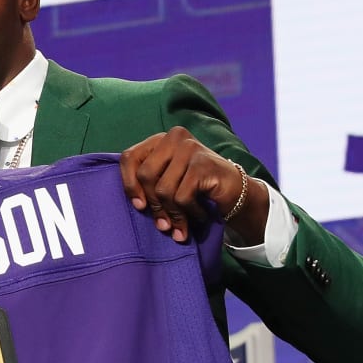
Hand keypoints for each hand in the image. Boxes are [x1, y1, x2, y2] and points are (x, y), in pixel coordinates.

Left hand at [119, 127, 264, 243]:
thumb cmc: (195, 187)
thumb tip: (137, 204)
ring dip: (173, 214)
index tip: (139, 206)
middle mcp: (174, 138)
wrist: (233, 189)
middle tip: (163, 224)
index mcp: (160, 140)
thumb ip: (149, 185)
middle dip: (154, 205)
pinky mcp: (203, 164)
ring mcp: (190, 148)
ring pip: (163, 190)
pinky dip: (189, 212)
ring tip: (182, 224)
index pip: (129, 157)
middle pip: (145, 175)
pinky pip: (182, 197)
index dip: (129, 184)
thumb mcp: (167, 181)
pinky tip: (199, 214)